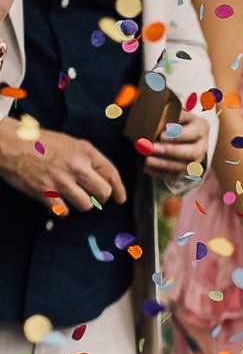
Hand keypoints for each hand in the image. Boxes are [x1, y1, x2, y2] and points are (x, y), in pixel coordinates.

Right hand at [0, 123, 127, 212]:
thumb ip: (87, 157)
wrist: (8, 144)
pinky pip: (63, 211)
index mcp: (85, 151)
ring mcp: (61, 181)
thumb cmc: (38, 141)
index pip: (112, 174)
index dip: (119, 189)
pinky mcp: (45, 193)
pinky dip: (62, 210)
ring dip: (81, 204)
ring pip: (86, 205)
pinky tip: (58, 203)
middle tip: (95, 198)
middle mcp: (77, 166)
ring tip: (72, 198)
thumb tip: (102, 176)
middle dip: (101, 198)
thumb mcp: (69, 142)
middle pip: (104, 193)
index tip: (120, 199)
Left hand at [138, 110, 209, 179]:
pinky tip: (147, 168)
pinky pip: (176, 175)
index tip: (161, 135)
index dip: (178, 135)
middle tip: (152, 148)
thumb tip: (156, 117)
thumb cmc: (176, 120)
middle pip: (193, 152)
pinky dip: (160, 173)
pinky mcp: (187, 170)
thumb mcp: (176, 112)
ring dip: (164, 164)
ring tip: (146, 160)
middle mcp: (202, 145)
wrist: (182, 132)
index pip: (194, 132)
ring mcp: (196, 160)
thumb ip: (170, 113)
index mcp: (201, 128)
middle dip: (171, 151)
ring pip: (184, 166)